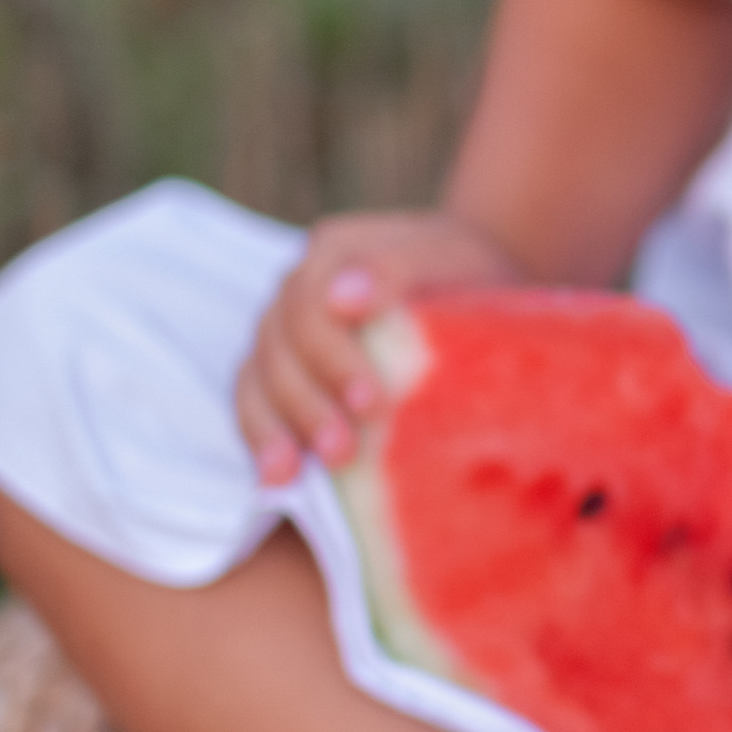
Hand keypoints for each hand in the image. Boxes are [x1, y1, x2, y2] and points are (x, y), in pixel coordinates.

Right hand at [235, 208, 523, 485]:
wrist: (475, 276)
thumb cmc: (464, 271)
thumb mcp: (446, 261)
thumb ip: (394, 271)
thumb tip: (343, 299)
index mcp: (333, 252)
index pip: (309, 306)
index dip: (332, 359)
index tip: (371, 403)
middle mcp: (298, 287)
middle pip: (278, 347)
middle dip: (306, 405)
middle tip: (343, 452)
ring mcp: (285, 327)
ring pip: (255, 376)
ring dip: (272, 428)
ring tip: (291, 476)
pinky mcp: (286, 367)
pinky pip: (256, 399)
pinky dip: (263, 436)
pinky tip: (276, 478)